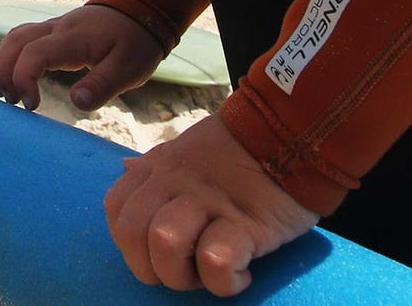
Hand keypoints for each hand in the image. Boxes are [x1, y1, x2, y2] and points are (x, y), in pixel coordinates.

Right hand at [0, 3, 163, 111]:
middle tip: (11, 102)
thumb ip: (103, 85)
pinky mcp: (54, 31)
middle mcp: (57, 28)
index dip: (24, 80)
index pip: (34, 54)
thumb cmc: (136, 42)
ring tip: (5, 94)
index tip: (32, 106)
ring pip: (14, 37)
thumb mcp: (129, 68)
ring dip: (3, 64)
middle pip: (15, 42)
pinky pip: (22, 38)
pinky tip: (13, 78)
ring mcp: (53, 27)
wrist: (140, 10)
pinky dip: (11, 57)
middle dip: (4, 72)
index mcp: (74, 39)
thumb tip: (77, 102)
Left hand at [105, 115, 319, 294]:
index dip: (132, 242)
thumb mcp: (189, 147)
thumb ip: (156, 164)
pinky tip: (244, 272)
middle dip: (153, 267)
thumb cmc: (242, 149)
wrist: (295, 131)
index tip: (161, 250)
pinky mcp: (247, 223)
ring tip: (214, 270)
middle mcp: (176, 182)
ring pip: (165, 244)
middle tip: (188, 268)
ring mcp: (209, 201)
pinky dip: (225, 280)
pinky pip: (215, 261)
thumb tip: (126, 170)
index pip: (117, 209)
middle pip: (133, 234)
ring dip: (186, 274)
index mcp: (159, 167)